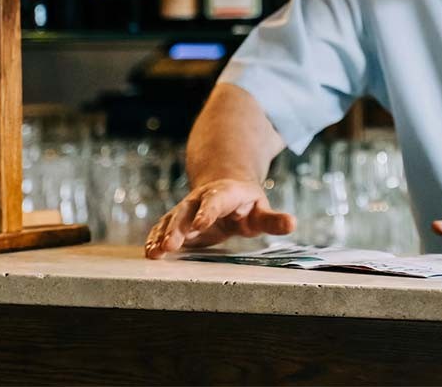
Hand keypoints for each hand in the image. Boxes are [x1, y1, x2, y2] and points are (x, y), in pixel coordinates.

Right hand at [144, 178, 294, 258]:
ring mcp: (186, 209)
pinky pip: (163, 227)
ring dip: (162, 235)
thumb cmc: (247, 205)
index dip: (207, 212)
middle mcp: (201, 199)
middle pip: (187, 211)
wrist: (224, 189)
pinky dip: (155, 238)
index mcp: (225, 194)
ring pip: (171, 219)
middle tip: (169, 246)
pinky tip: (149, 251)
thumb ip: (274, 220)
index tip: (199, 225)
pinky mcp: (177, 221)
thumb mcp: (261, 211)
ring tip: (154, 252)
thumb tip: (292, 224)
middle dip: (177, 228)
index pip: (215, 201)